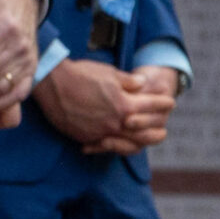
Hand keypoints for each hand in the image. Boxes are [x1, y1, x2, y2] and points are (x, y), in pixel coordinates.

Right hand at [36, 60, 177, 154]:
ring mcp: (101, 132)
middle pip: (145, 133)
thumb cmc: (80, 74)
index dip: (163, 102)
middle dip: (157, 131)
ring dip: (138, 142)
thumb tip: (143, 83)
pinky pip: (104, 145)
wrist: (50, 83)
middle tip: (163, 131)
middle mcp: (116, 122)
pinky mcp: (86, 137)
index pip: (153, 106)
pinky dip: (113, 145)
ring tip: (143, 141)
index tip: (170, 102)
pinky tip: (115, 142)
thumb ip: (129, 81)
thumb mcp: (109, 72)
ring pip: (127, 144)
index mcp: (125, 104)